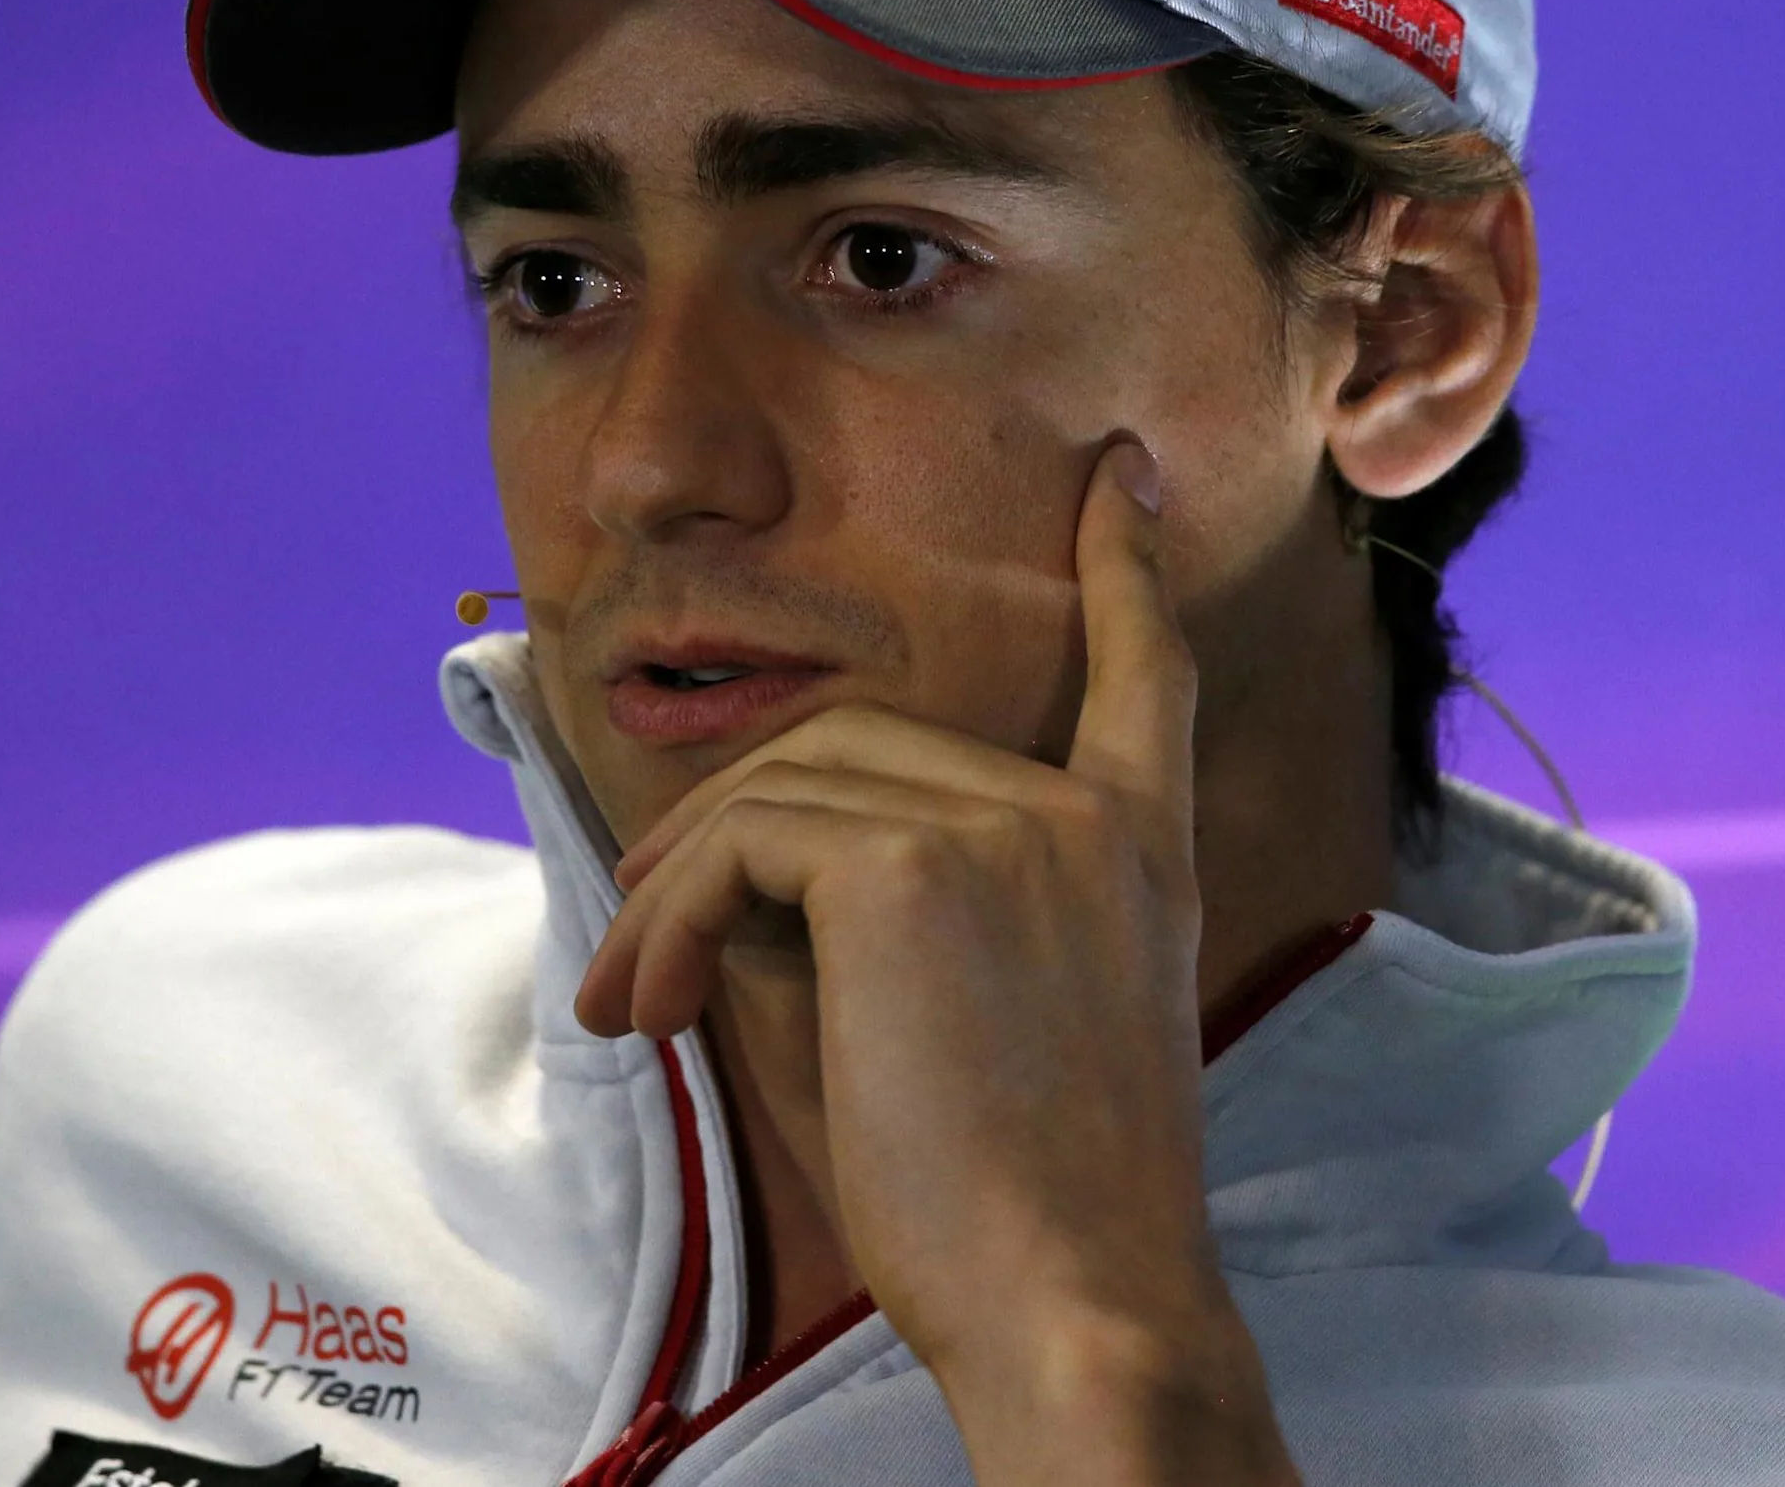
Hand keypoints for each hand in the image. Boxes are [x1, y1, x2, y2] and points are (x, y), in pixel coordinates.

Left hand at [576, 438, 1300, 1486]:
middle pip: (865, 745)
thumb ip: (910, 916)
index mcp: (1138, 857)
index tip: (1120, 477)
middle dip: (732, 829)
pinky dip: (673, 916)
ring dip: (678, 888)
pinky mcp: (909, 867)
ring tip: (637, 998)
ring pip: (785, 790)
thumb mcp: (998, 1032)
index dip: (1126, 569)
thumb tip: (755, 873)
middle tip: (652, 949)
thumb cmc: (1028, 1218)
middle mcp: (1085, 817)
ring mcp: (1008, 827)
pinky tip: (658, 1006)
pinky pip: (743, 846)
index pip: (1147, 674)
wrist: (1074, 1307)